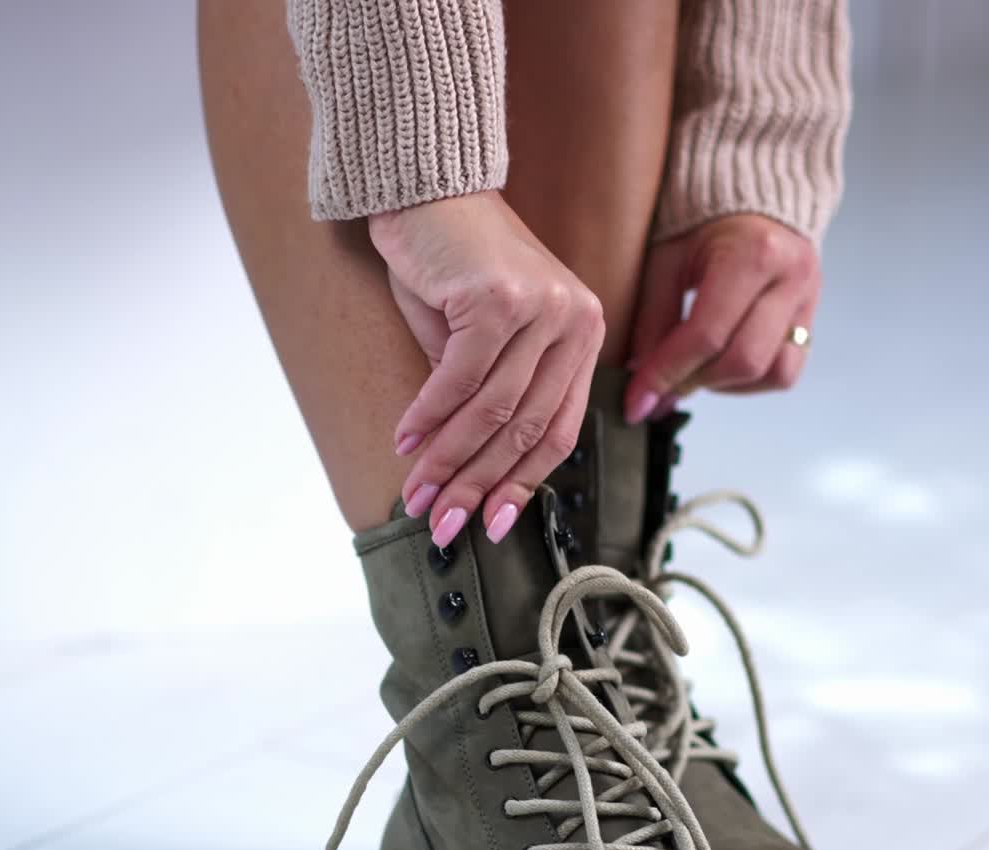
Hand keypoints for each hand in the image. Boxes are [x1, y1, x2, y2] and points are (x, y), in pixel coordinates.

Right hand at [369, 191, 604, 547]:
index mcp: (583, 336)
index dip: (522, 485)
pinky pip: (459, 379)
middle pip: (524, 430)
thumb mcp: (484, 339)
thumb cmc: (454, 266)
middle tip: (443, 522)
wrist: (429, 187)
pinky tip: (405, 442)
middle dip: (477, 485)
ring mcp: (542, 309)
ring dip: (447, 460)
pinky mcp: (499, 299)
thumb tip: (471, 473)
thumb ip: (491, 398)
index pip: (556, 431)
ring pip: (492, 411)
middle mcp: (575, 322)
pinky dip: (428, 417)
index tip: (491, 524)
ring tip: (417, 494)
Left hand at [623, 214, 820, 421]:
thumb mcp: (665, 259)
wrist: (749, 190)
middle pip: (743, 361)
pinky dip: (749, 380)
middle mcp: (791, 276)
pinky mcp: (811, 314)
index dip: (665, 375)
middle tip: (659, 388)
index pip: (706, 335)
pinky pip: (785, 370)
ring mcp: (808, 298)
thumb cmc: (700, 217)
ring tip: (692, 370)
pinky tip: (719, 365)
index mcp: (754, 252)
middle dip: (693, 383)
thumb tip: (641, 382)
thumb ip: (653, 322)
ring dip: (725, 385)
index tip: (636, 402)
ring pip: (772, 373)